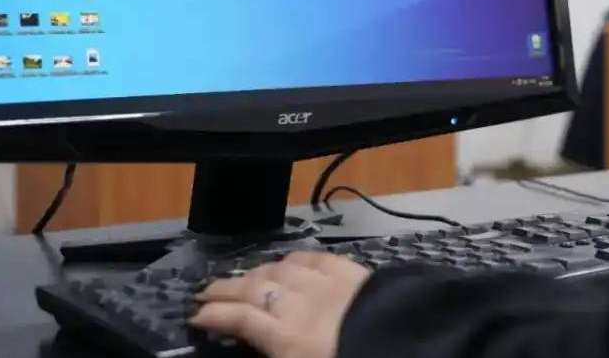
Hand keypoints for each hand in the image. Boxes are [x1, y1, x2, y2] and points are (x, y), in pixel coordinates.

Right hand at [191, 251, 371, 357]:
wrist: (414, 350)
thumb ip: (278, 354)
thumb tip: (261, 347)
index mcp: (287, 340)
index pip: (238, 321)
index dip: (213, 316)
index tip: (195, 317)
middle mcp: (300, 306)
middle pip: (253, 289)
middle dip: (225, 289)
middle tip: (205, 292)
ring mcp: (327, 285)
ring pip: (280, 270)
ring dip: (256, 273)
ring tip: (242, 278)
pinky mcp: (354, 274)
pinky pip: (316, 259)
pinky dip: (296, 260)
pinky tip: (288, 262)